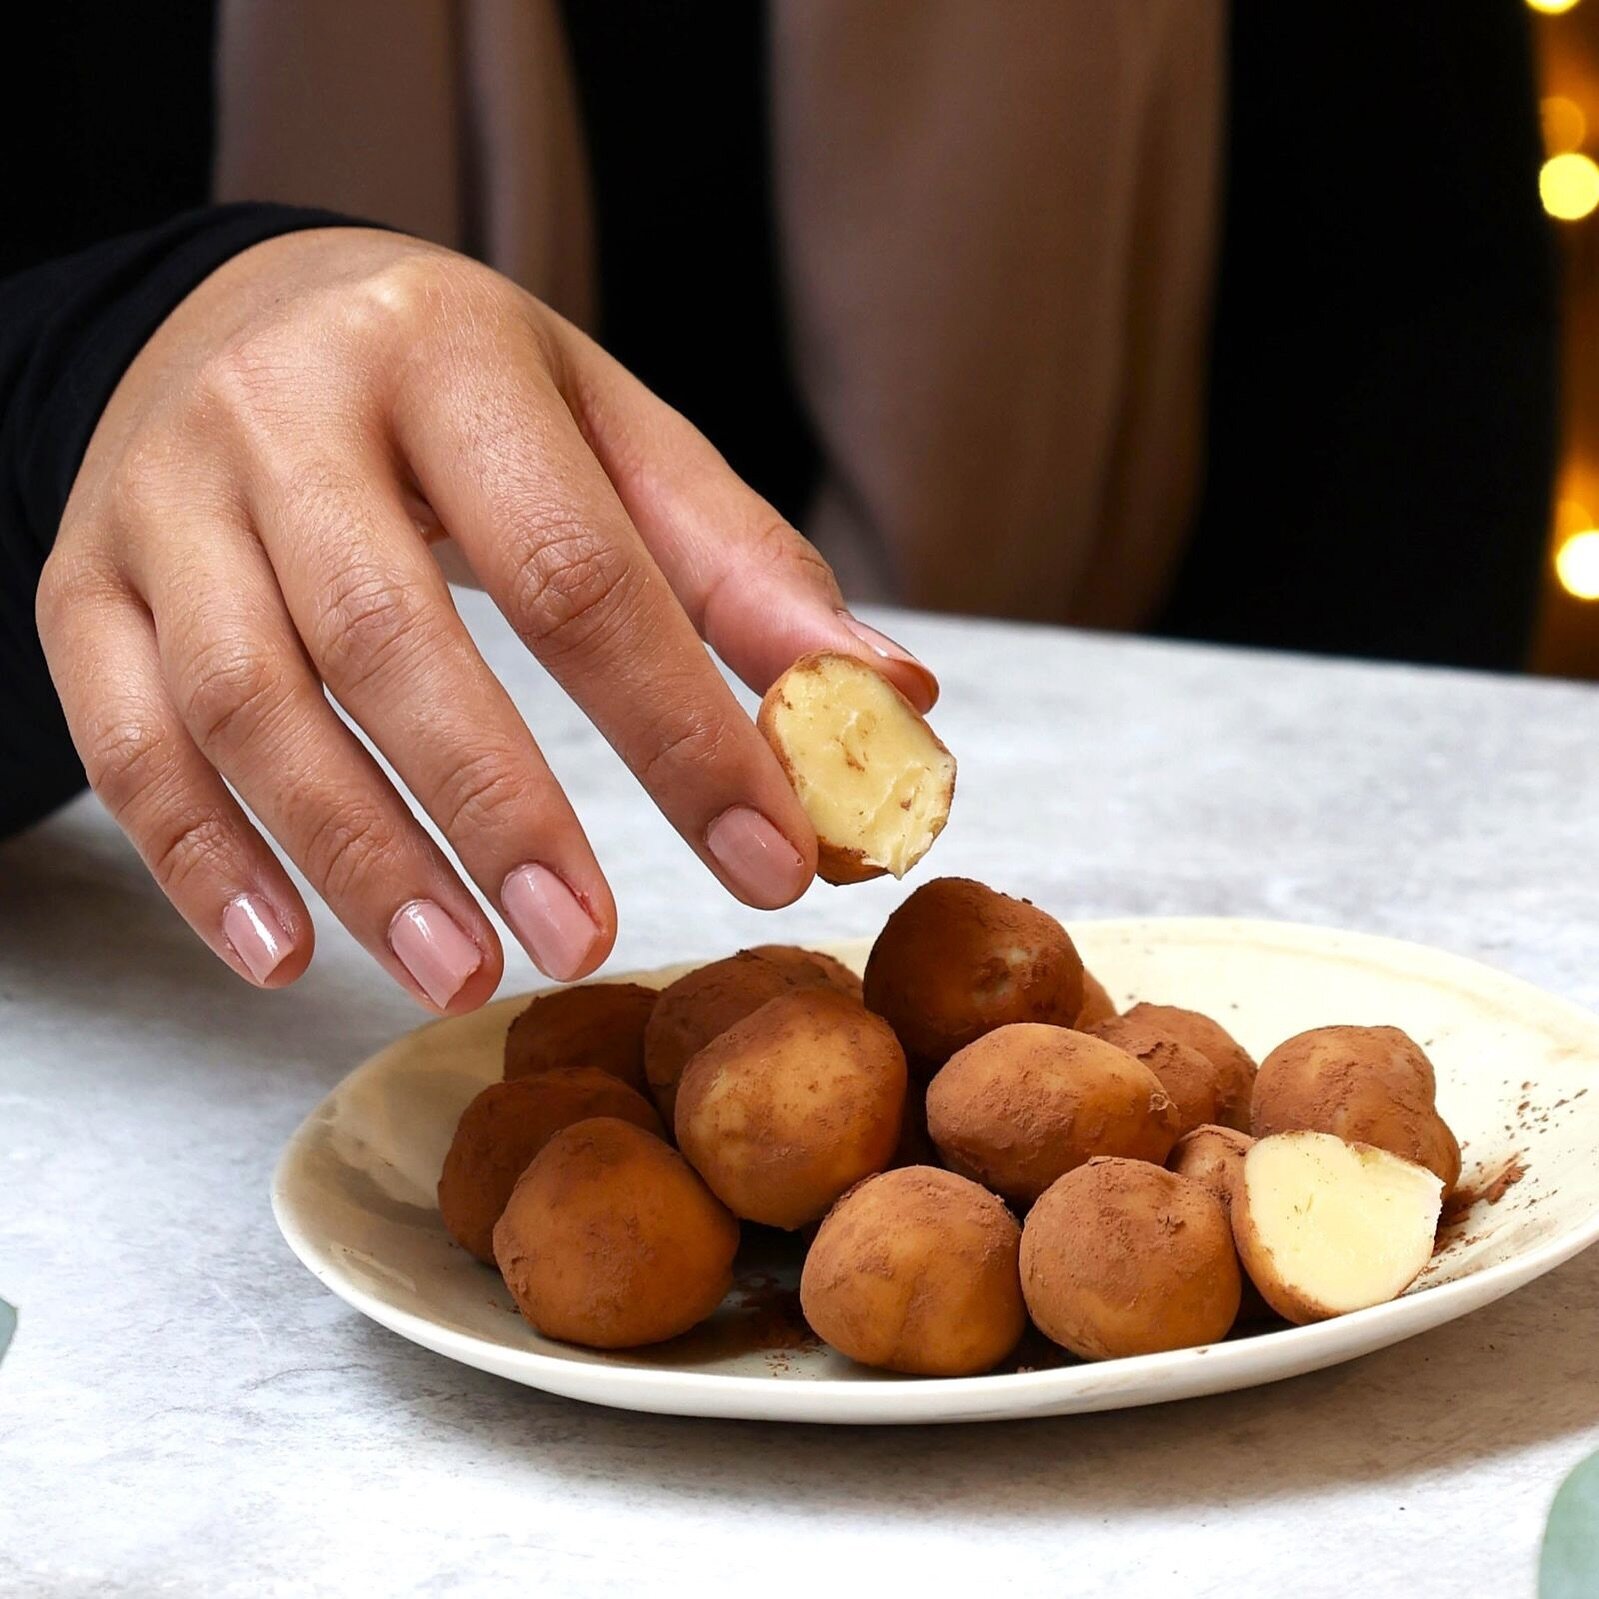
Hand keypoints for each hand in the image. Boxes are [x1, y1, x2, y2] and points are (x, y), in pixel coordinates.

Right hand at [36, 229, 935, 1010]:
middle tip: (591, 946)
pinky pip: (124, 741)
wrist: (249, 311)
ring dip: (357, 861)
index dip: (677, 726)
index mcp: (448, 357)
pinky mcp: (81, 581)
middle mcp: (284, 413)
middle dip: (500, 812)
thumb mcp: (612, 435)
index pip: (575, 565)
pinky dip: (202, 864)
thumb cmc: (465, 396)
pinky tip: (286, 953)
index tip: (768, 857)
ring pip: (246, 704)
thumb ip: (742, 566)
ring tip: (461, 974)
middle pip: (388, 636)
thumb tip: (891, 699)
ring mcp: (162, 500)